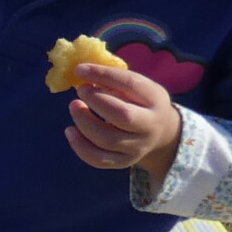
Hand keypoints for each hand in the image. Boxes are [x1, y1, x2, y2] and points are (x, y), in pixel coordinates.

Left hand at [65, 57, 181, 184]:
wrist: (161, 133)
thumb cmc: (140, 102)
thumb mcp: (135, 86)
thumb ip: (112, 79)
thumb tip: (80, 70)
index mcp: (155, 99)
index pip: (131, 84)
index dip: (103, 75)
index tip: (80, 69)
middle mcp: (150, 125)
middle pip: (123, 116)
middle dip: (96, 101)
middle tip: (80, 89)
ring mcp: (138, 147)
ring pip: (107, 140)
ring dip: (84, 122)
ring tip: (74, 106)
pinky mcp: (124, 161)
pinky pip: (99, 159)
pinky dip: (80, 146)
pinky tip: (70, 131)